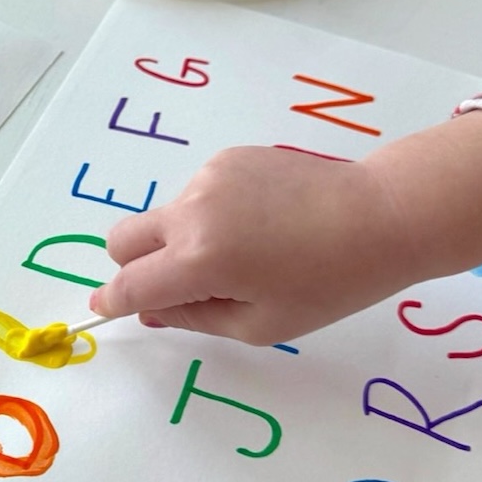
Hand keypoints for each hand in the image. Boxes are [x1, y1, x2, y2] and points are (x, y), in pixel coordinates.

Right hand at [90, 145, 414, 344]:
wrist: (379, 215)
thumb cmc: (328, 284)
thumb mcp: (260, 324)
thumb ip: (194, 318)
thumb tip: (152, 309)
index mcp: (199, 259)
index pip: (130, 284)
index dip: (110, 302)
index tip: (101, 310)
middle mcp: (192, 211)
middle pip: (124, 238)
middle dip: (132, 266)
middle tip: (173, 287)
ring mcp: (208, 177)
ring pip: (163, 217)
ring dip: (179, 241)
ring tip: (243, 256)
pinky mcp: (228, 158)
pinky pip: (196, 196)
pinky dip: (208, 217)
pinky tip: (258, 226)